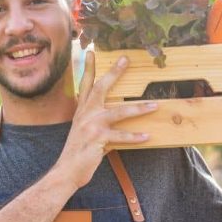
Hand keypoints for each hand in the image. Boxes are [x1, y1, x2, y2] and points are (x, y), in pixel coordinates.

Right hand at [55, 52, 157, 187]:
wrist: (67, 170)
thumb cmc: (78, 152)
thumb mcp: (85, 133)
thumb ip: (99, 124)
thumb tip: (118, 124)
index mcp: (82, 111)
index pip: (85, 85)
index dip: (88, 68)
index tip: (91, 52)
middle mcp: (85, 114)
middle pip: (101, 88)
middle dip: (114, 73)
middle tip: (125, 59)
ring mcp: (91, 126)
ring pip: (118, 112)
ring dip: (138, 108)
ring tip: (154, 105)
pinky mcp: (98, 139)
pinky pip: (121, 137)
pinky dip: (135, 137)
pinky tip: (147, 136)